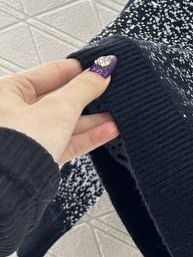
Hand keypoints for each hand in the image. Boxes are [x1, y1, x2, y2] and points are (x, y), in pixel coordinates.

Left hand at [0, 56, 119, 165]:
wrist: (10, 188)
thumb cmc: (16, 146)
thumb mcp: (59, 108)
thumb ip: (84, 87)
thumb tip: (103, 69)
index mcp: (7, 92)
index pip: (50, 73)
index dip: (79, 69)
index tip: (102, 67)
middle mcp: (12, 113)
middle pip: (60, 98)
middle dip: (89, 97)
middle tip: (112, 89)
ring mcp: (27, 136)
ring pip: (66, 121)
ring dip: (93, 118)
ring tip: (117, 113)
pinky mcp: (39, 156)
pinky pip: (67, 141)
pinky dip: (88, 136)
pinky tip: (108, 130)